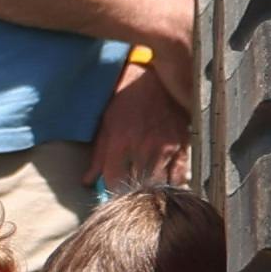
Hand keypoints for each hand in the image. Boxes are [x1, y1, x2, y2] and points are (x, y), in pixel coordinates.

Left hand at [91, 49, 190, 186]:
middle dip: (131, 193)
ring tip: (147, 193)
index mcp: (121, 141)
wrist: (158, 75)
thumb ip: (99, 154)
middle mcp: (143, 147)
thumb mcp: (107, 121)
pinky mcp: (182, 145)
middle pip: (137, 186)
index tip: (111, 193)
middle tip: (129, 196)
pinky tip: (166, 185)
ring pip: (159, 184)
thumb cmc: (128, 96)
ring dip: (152, 190)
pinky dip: (173, 184)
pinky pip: (180, 175)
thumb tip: (88, 181)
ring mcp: (165, 147)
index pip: (113, 181)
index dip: (111, 192)